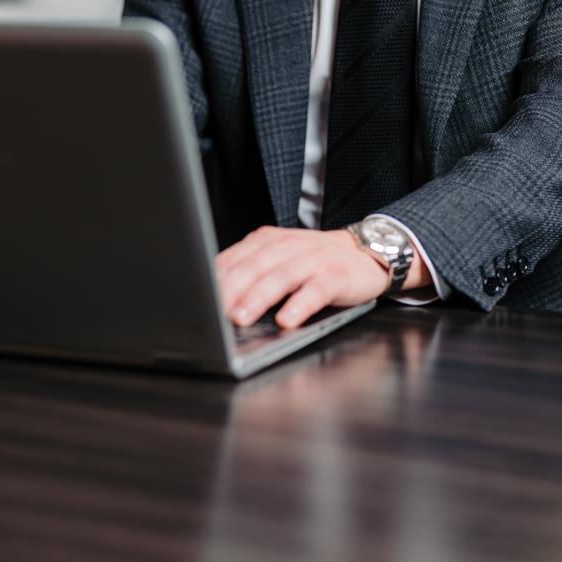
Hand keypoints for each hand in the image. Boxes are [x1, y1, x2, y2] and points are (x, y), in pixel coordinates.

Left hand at [215, 226, 427, 330]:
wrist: (365, 253)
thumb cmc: (314, 261)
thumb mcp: (278, 259)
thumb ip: (250, 270)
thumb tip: (213, 294)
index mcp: (268, 241)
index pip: (235, 258)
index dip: (215, 278)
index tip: (197, 297)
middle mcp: (289, 246)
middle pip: (254, 267)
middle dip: (230, 289)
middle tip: (213, 310)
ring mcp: (313, 260)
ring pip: (280, 278)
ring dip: (258, 298)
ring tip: (241, 317)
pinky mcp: (336, 277)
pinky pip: (315, 291)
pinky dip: (299, 305)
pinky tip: (287, 320)